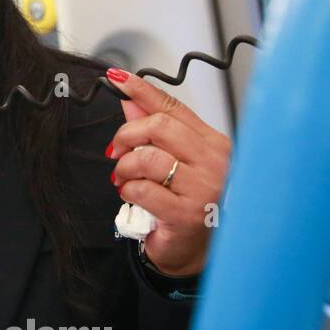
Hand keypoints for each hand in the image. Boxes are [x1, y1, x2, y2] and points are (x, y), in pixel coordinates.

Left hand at [105, 69, 230, 276]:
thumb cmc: (186, 202)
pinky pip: (143, 190)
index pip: (174, 108)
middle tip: (115, 152)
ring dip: (124, 168)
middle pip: (159, 128)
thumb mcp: (172, 162)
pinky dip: (128, 190)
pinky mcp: (187, 213)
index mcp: (213, 144)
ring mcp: (204, 188)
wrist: (193, 250)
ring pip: (148, 158)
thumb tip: (130, 100)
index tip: (117, 80)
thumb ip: (153, 130)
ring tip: (122, 178)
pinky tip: (130, 195)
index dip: (142, 91)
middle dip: (126, 136)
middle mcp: (215, 162)